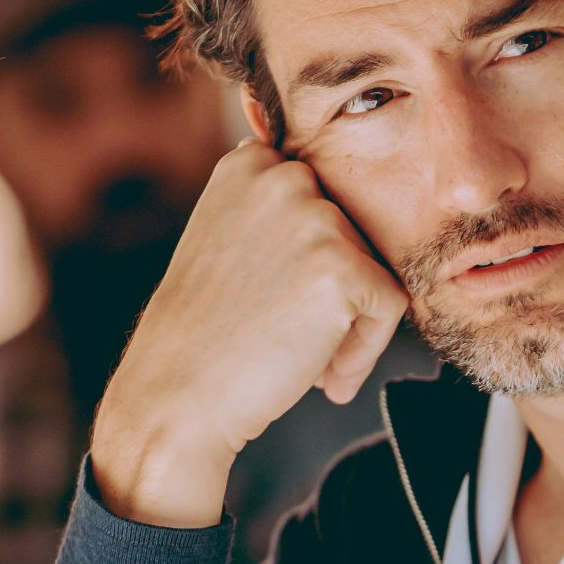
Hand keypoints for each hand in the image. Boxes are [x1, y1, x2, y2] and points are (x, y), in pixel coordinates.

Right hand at [90, 139, 406, 526]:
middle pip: (355, 236)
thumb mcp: (224, 240)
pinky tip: (323, 380)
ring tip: (304, 361)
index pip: (325, 200)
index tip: (277, 299)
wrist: (173, 400)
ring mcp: (315, 219)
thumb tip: (324, 201)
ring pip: (375, 271)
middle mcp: (284, 177)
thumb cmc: (201, 332)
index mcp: (251, 164)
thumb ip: (274, 211)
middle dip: (334, 293)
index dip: (311, 260)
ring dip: (350, 324)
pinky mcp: (343, 267)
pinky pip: (390, 306)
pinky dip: (365, 349)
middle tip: (289, 336)